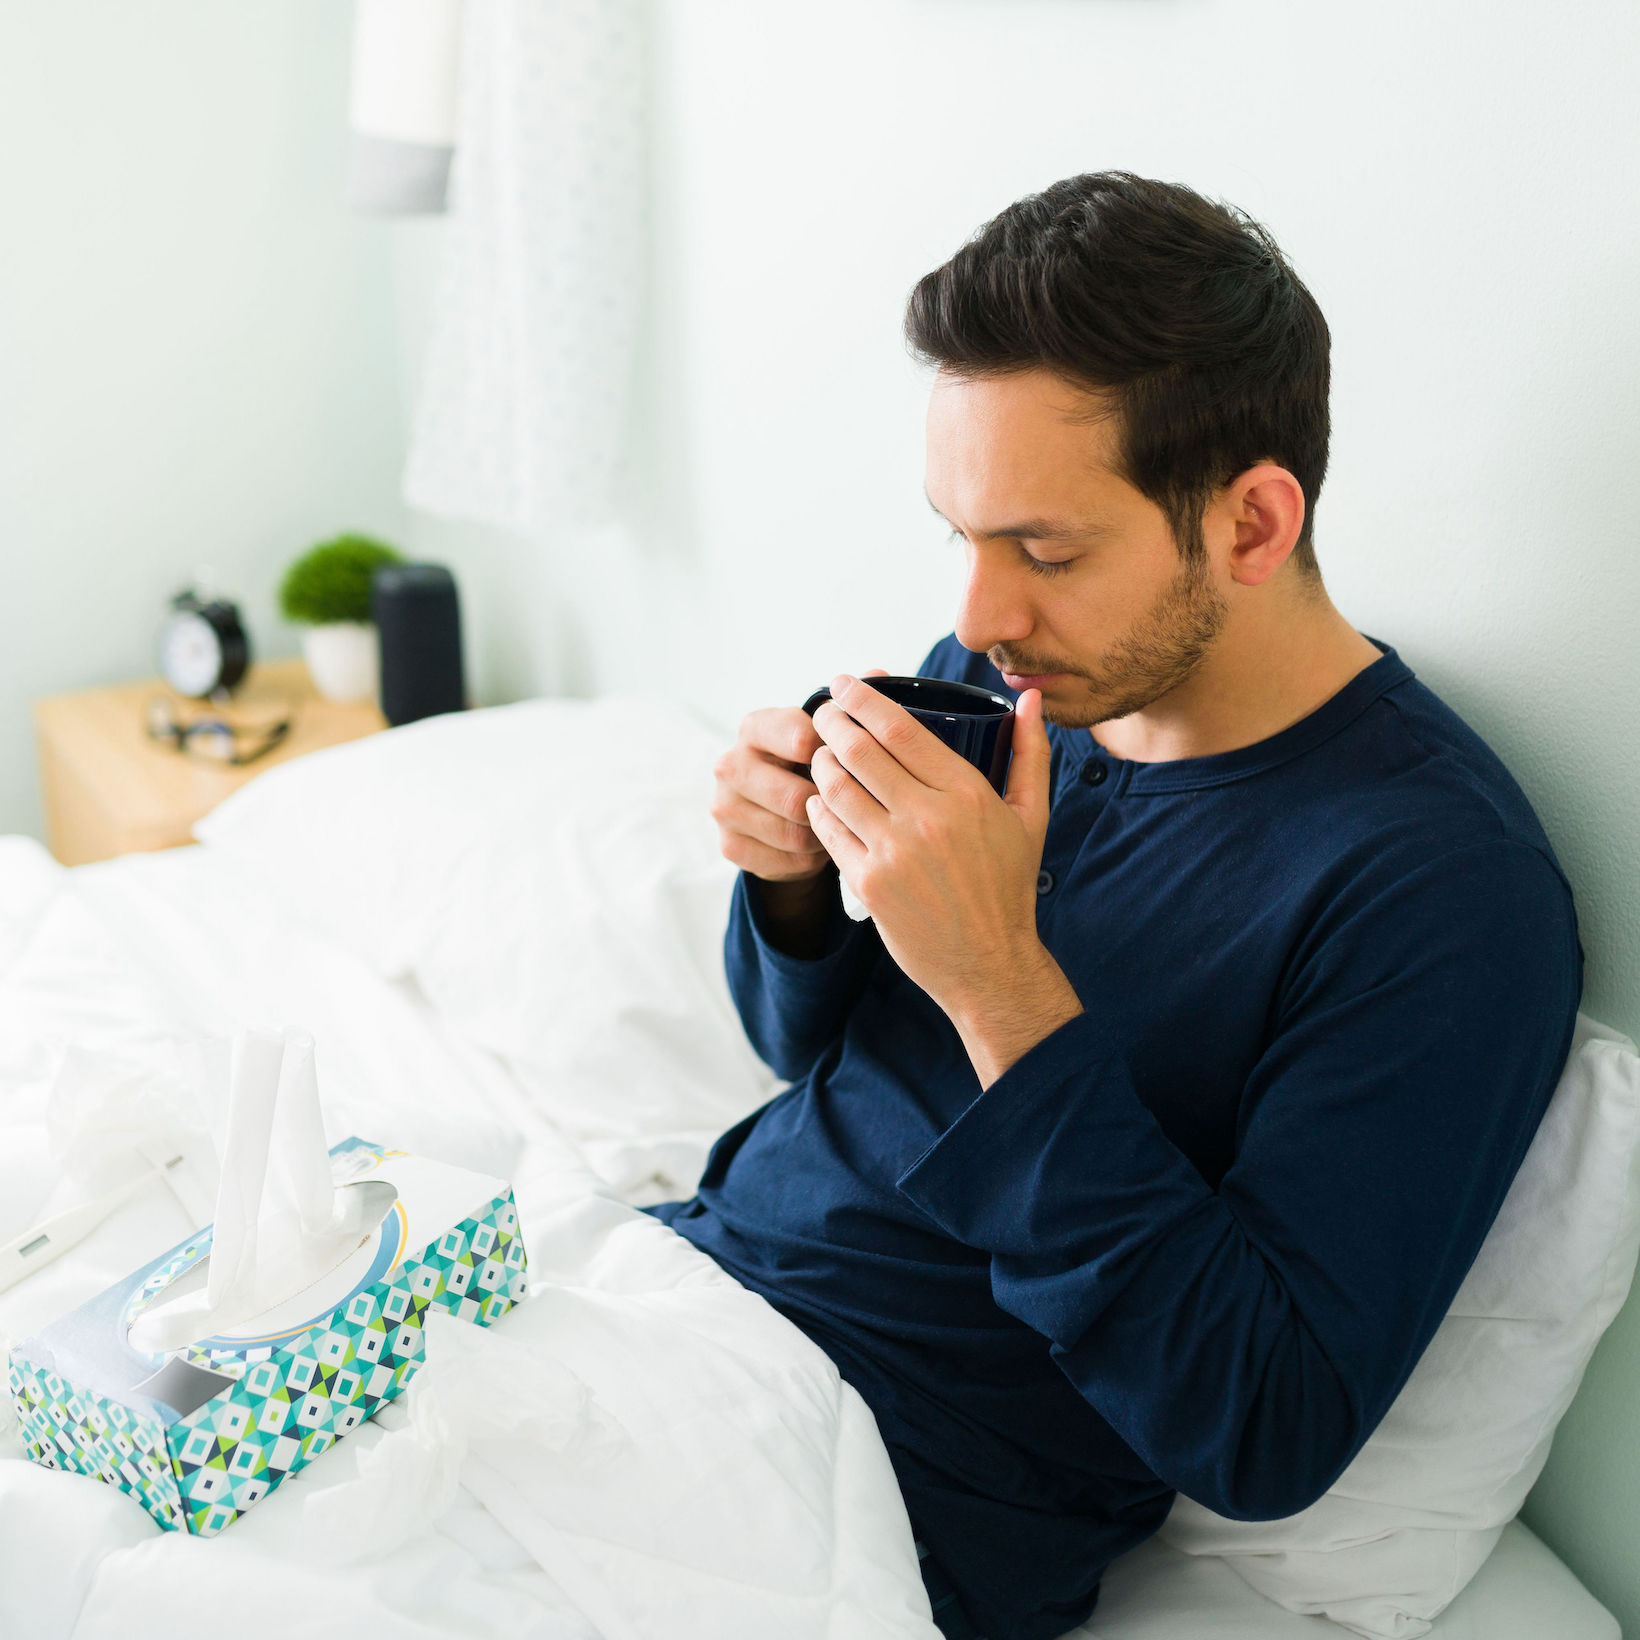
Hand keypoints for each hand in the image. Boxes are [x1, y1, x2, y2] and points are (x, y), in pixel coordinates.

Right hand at [711, 669, 890, 884]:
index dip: (837, 755)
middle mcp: (730, 763)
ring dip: (825, 836)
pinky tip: (822, 848)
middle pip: (794, 795)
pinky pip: (783, 861)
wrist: (784, 815)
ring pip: (791, 832)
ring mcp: (724, 806)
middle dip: (831, 807)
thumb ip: (855, 705)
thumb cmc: (815, 766)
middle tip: (856, 809)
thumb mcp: (831, 735)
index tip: (858, 765)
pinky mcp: (729, 845)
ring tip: (842, 828)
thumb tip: (879, 672)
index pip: (801, 738)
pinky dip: (810, 860)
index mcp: (756, 726)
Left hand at [805, 674, 1082, 1085]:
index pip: (898, 728)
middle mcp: (927, 819)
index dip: (861, 698)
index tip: (845, 684)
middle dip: (831, 721)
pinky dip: (818, 809)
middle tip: (823, 712)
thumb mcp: (1030, 818)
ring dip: (821, 763)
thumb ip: (1031, 754)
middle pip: (858, 750)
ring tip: (821, 754)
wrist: (990, 964)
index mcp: (966, 794)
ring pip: (836, 787)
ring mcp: (893, 854)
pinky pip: (829, 832)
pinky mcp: (868, 885)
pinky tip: (820, 800)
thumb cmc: (1008, 887)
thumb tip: (1031, 700)